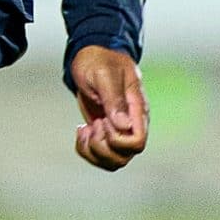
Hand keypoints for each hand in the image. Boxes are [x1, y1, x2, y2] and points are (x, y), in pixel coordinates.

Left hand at [68, 46, 147, 171]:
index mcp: (136, 109)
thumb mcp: (104, 75)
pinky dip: (86, 150)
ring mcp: (119, 130)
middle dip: (102, 147)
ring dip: (93, 152)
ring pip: (114, 162)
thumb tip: (123, 126)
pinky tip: (81, 130)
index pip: (137, 142)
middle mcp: (131, 124)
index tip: (103, 120)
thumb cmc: (99, 61)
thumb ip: (114, 100)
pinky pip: (100, 157)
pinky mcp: (105, 133)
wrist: (91, 57)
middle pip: (125, 157)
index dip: (117, 140)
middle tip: (93, 124)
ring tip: (85, 129)